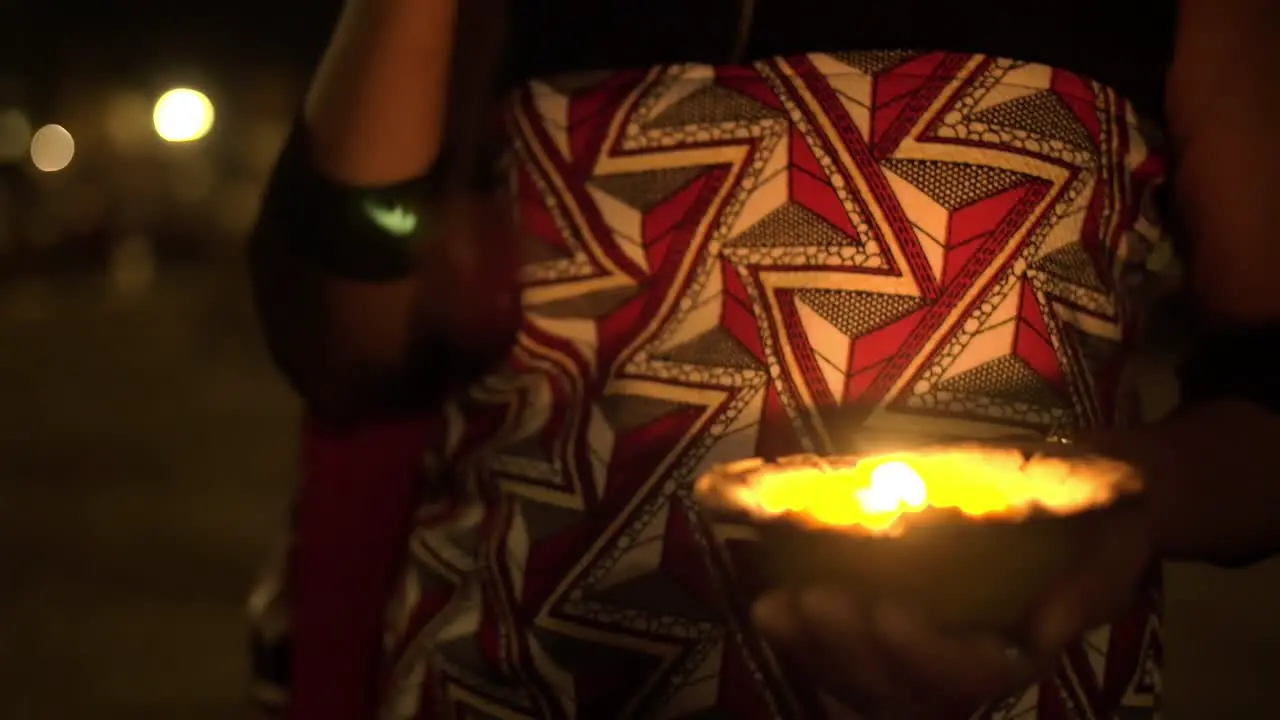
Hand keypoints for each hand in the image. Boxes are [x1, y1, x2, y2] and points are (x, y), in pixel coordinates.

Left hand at [750, 500, 1154, 716]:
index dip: (922, 655)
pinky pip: (838, 655)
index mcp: (1014, 660)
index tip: (885, 611)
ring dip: (811, 651)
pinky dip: (801, 640)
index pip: (965, 679)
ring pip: (858, 683)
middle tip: (810, 600)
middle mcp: (961, 673)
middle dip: (848, 653)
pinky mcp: (886, 635)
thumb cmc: (1102, 530)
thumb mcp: (1113, 555)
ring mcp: (918, 659)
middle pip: (897, 692)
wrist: (1088, 510)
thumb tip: (1041, 633)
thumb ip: (1085, 595)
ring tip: (772, 610)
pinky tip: (770, 611)